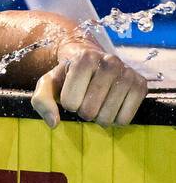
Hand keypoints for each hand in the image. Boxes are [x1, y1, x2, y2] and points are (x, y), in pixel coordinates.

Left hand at [30, 39, 148, 128]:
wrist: (94, 63)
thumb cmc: (68, 76)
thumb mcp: (48, 84)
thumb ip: (42, 101)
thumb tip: (54, 123)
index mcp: (84, 58)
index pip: (70, 102)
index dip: (68, 104)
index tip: (71, 93)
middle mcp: (109, 62)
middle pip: (89, 110)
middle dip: (83, 111)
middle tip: (86, 100)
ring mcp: (128, 73)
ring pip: (107, 116)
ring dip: (98, 117)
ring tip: (97, 104)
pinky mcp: (141, 86)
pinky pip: (125, 119)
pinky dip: (115, 120)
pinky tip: (111, 107)